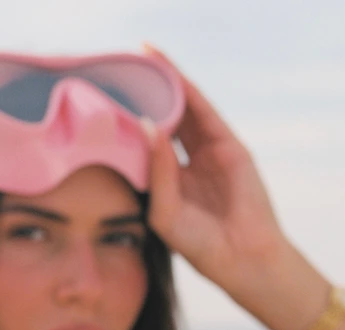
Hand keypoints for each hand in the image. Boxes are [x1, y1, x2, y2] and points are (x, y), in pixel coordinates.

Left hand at [139, 43, 289, 286]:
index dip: (128, 123)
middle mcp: (187, 163)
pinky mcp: (227, 145)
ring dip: (167, 83)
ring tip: (145, 57)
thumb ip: (157, 170)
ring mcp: (208, 152)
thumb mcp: (165, 211)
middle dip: (146, 94)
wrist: (240, 257)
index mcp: (168, 182)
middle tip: (122, 67)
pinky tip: (171, 74)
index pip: (144, 145)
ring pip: (183, 110)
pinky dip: (188, 91)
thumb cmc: (199, 245)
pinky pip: (204, 112)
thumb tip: (148, 125)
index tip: (103, 102)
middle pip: (164, 119)